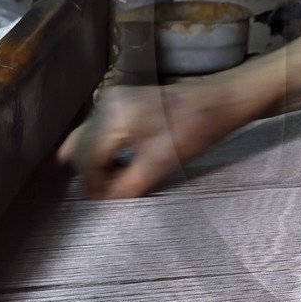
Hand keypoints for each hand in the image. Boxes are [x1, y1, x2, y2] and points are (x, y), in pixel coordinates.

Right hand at [57, 83, 236, 198]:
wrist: (218, 101)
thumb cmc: (195, 129)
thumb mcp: (159, 165)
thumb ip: (126, 187)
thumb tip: (104, 202)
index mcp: (114, 118)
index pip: (87, 160)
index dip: (92, 185)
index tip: (102, 202)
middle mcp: (106, 104)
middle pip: (82, 148)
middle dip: (91, 174)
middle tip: (107, 193)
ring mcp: (112, 99)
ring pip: (87, 138)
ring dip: (96, 161)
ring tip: (114, 179)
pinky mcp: (121, 100)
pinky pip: (98, 128)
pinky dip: (102, 147)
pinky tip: (114, 162)